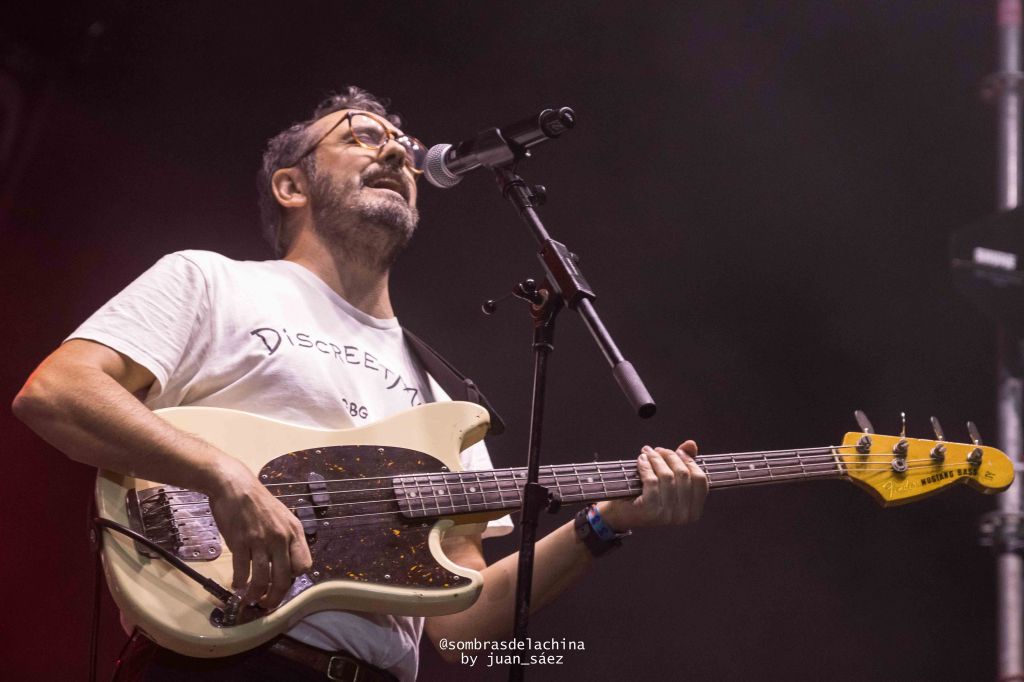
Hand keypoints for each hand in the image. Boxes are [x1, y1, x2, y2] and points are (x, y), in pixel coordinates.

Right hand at [206, 457, 312, 608]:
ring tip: (250, 599)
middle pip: (285, 577)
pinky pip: (243, 571)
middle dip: (275, 596)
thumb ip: (284, 539)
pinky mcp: (240, 542)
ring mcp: (261, 540)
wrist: (235, 486)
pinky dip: (239, 583)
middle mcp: (281, 537)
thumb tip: (283, 563)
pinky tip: (236, 585)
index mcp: (294, 531)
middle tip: (267, 604)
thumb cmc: (257, 502)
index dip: (294, 579)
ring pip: (263, 578)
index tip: (282, 583)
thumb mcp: (281, 517)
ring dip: (256, 594)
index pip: (304, 564)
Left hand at [599, 441, 707, 530]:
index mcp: (693, 511)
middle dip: (670, 457)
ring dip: (656, 459)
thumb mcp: (668, 481)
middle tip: (658, 450)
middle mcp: (683, 516)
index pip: (700, 480)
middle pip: (683, 475)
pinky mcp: (650, 510)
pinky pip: (652, 480)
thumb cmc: (647, 496)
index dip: (690, 462)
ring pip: (667, 476)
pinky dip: (646, 466)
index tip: (678, 450)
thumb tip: (691, 444)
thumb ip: (683, 463)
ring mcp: (667, 515)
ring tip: (648, 453)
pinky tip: (641, 460)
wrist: (622, 513)